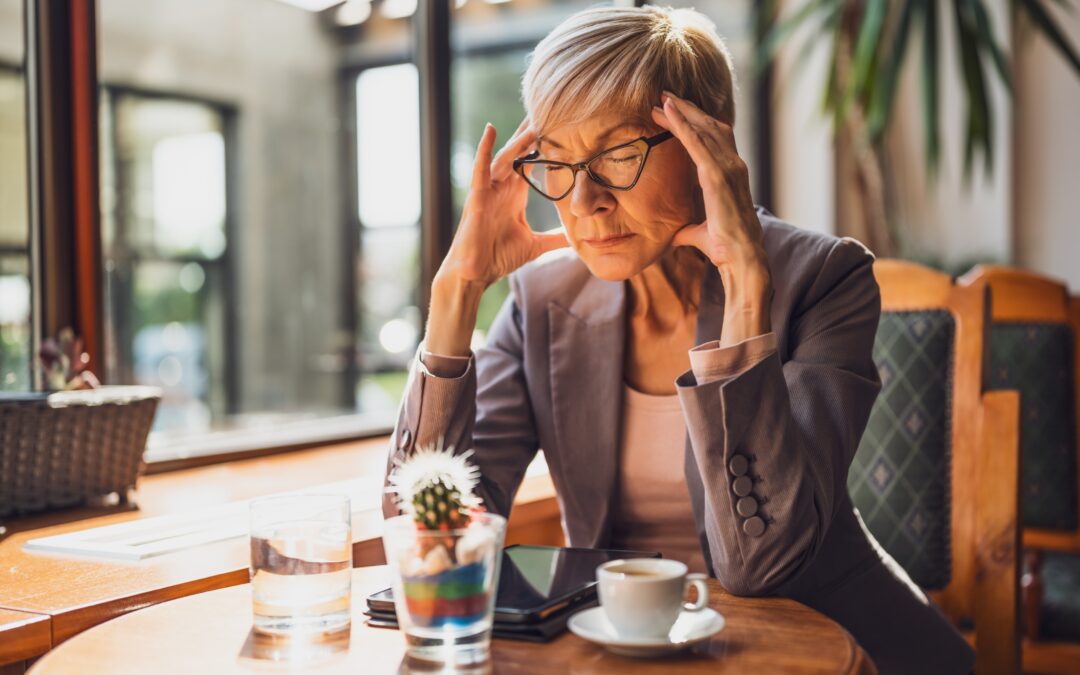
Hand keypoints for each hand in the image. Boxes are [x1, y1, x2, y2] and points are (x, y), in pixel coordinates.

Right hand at [437, 117, 569, 290]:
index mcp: (515, 194)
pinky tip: (490, 130)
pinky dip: (485, 149)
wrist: (475, 273)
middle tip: (548, 107)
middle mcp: (502, 186)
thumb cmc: (498, 257)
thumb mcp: (535, 245)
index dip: (545, 144)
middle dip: (532, 131)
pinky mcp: (477, 197)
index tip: (563, 125)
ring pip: (505, 157)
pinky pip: (481, 168)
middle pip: (519, 152)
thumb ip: (556, 238)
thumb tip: (578, 241)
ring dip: (519, 139)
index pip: (532, 161)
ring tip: (533, 120)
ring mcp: (488, 189)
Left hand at [651, 92, 771, 343]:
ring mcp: (728, 168)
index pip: (712, 140)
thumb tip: (677, 234)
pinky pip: (696, 142)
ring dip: (681, 111)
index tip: (675, 113)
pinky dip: (682, 123)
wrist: (740, 259)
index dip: (695, 124)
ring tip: (660, 98)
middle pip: (709, 127)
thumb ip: (689, 227)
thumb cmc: (724, 247)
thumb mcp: (699, 232)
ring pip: (702, 129)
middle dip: (687, 110)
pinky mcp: (717, 175)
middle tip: (664, 96)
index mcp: (730, 175)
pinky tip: (667, 110)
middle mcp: (733, 166)